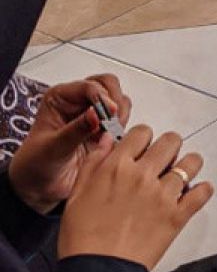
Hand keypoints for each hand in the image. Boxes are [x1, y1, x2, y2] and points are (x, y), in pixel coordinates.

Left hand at [8, 76, 131, 213]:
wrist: (41, 186)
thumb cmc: (37, 164)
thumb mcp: (54, 146)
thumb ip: (76, 130)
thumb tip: (96, 114)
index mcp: (60, 98)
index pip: (89, 86)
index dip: (102, 98)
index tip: (108, 114)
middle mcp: (78, 102)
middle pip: (109, 85)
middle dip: (114, 102)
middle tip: (112, 122)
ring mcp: (94, 115)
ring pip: (119, 101)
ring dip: (120, 116)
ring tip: (110, 133)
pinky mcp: (105, 129)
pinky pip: (123, 119)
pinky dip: (123, 128)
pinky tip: (111, 141)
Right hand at [58, 125, 212, 271]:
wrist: (98, 270)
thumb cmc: (83, 238)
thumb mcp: (77, 194)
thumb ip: (94, 162)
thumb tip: (107, 140)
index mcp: (117, 167)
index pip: (142, 133)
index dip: (143, 138)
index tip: (142, 147)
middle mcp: (143, 176)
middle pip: (171, 141)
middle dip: (168, 147)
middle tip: (163, 159)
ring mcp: (163, 195)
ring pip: (191, 162)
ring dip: (188, 166)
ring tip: (180, 175)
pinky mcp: (178, 215)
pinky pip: (203, 192)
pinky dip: (202, 190)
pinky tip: (193, 193)